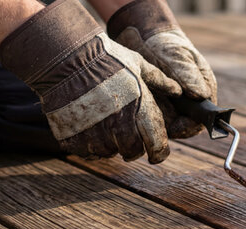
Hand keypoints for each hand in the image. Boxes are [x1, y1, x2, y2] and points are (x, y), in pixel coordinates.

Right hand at [0, 0, 180, 162]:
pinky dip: (88, 144)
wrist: (65, 56)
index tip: (157, 155)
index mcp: (139, 109)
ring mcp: (94, 132)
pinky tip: (88, 129)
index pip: (156, 144)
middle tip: (129, 141)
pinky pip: (85, 151)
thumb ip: (160, 81)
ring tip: (106, 128)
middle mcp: (118, 124)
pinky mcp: (73, 136)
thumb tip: (180, 91)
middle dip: (133, 149)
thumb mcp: (138, 64)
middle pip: (131, 152)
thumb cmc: (106, 58)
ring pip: (108, 152)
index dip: (159, 153)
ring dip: (110, 145)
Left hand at [107, 0, 216, 138]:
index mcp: (203, 89)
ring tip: (142, 116)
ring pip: (168, 126)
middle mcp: (190, 101)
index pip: (203, 117)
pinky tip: (135, 112)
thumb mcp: (176, 56)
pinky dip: (145, 119)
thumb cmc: (164, 44)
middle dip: (171, 128)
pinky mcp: (157, 107)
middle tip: (153, 125)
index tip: (176, 127)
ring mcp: (173, 105)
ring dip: (157, 125)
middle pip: (185, 126)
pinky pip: (153, 121)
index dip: (191, 126)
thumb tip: (203, 95)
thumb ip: (188, 75)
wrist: (142, 38)